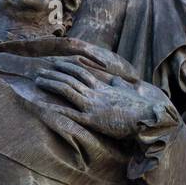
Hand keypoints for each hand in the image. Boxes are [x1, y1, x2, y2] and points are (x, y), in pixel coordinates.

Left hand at [36, 57, 163, 139]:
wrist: (147, 117)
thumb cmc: (141, 107)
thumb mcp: (129, 92)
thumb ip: (119, 85)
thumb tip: (117, 81)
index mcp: (104, 87)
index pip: (82, 72)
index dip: (67, 67)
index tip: (57, 64)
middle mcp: (95, 94)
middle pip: (70, 78)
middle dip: (54, 74)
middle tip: (40, 71)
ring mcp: (92, 106)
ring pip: (66, 90)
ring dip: (51, 83)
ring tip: (38, 80)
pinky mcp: (92, 120)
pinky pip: (69, 113)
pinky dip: (54, 108)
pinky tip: (42, 105)